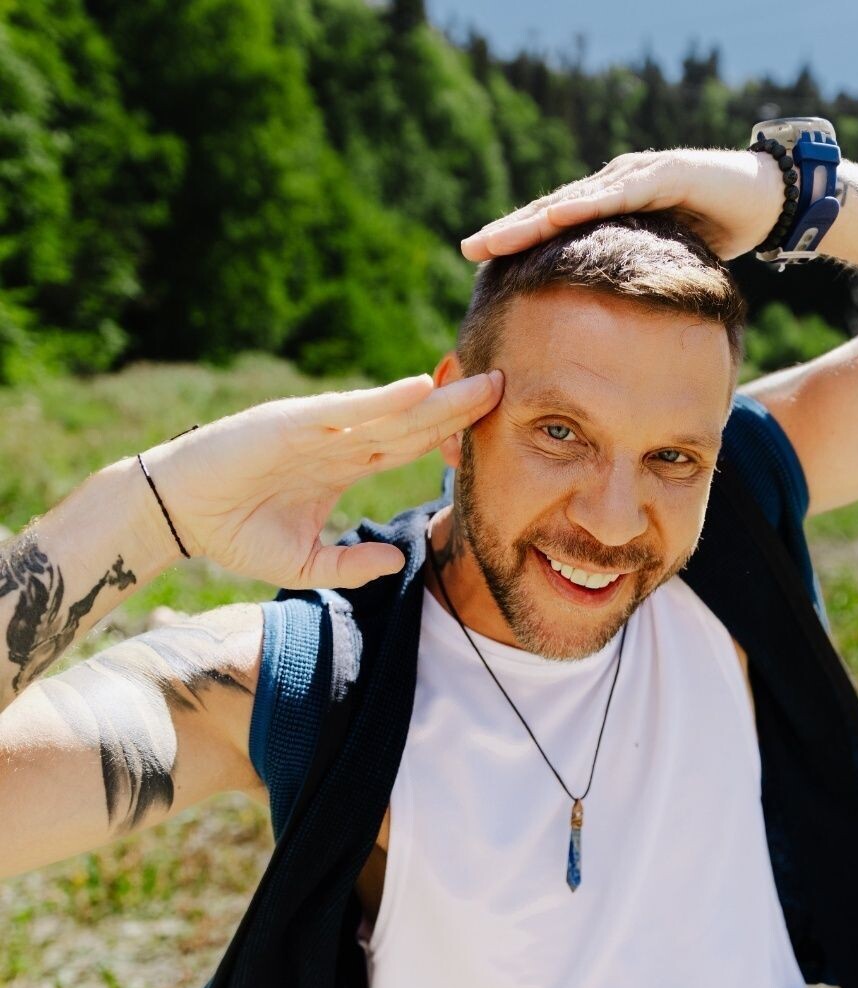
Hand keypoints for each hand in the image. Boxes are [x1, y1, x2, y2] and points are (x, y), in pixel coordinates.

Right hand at [137, 371, 502, 589]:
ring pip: (392, 412)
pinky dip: (383, 399)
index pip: (411, 446)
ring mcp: (319, 427)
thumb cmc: (237, 533)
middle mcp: (340, 440)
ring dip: (440, 398)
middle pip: (414, 423)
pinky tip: (421, 388)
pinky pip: (346, 409)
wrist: (180, 515)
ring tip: (486, 384)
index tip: (496, 428)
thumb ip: (352, 563)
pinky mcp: (292, 421)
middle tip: (509, 389)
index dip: (452, 436)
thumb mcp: (305, 564)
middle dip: (461, 408)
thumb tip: (398, 559)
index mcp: (346, 464)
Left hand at [459, 149, 784, 262]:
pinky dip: (588, 203)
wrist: (767, 198)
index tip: (478, 266)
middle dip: (511, 231)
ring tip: (499, 237)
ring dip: (536, 218)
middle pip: (553, 211)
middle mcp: (616, 187)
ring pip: (578, 198)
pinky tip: (558, 215)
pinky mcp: (667, 172)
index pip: (554, 230)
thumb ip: (632, 289)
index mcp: (610, 211)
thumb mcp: (662, 270)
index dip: (517, 245)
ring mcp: (638, 176)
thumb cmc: (712, 233)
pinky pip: (621, 191)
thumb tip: (607, 334)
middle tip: (470, 249)